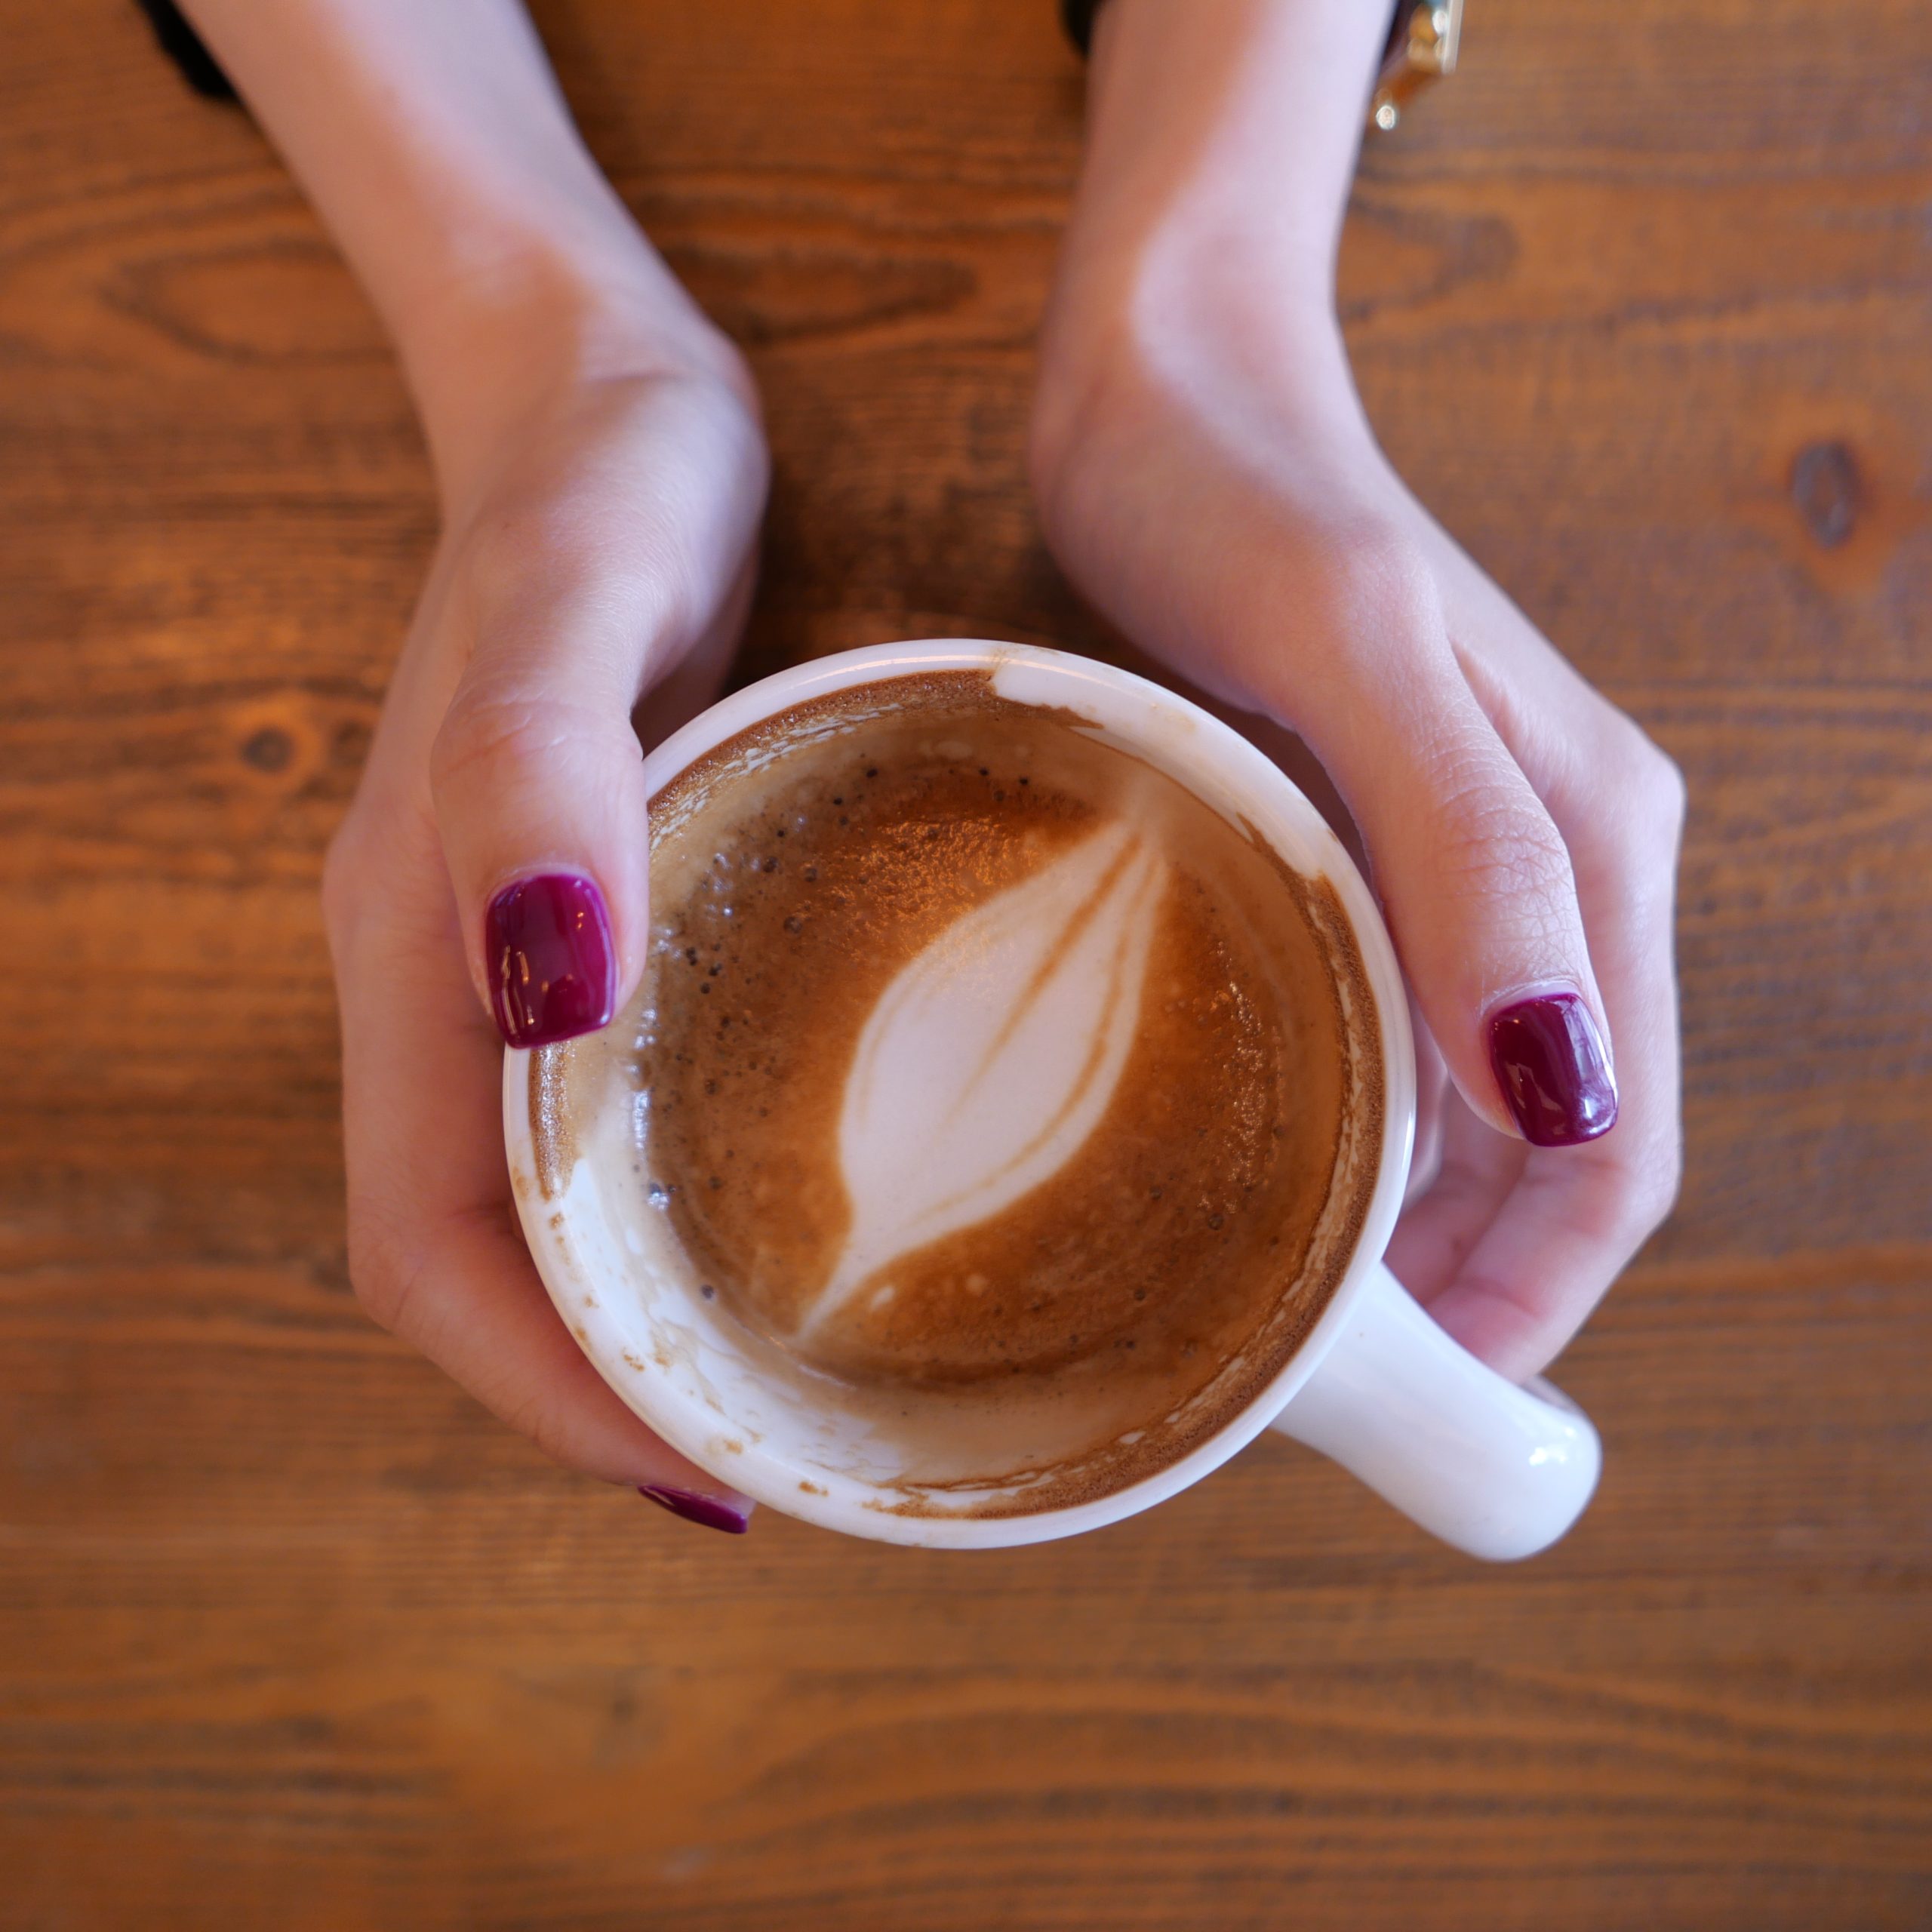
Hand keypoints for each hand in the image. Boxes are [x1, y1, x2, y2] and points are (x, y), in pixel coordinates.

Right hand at [322, 312, 767, 1520]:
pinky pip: (591, 1124)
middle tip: (781, 1467)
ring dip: (635, 1327)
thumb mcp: (582, 595)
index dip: (551, 1391)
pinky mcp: (582, 925)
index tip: (707, 1474)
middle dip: (604, 1397)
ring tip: (790, 1393)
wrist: (594, 398)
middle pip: (483, 1269)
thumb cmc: (603, 481)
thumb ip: (538, 774)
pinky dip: (665, 1214)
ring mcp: (500, 960)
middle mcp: (440, 983)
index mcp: (413, 949)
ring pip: (534, 1213)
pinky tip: (781, 1224)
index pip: (438, 1252)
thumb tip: (545, 992)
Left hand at [1032, 210, 1683, 1382]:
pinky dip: (1341, 1129)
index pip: (1612, 1139)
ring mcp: (1447, 871)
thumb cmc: (1249, 499)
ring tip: (1278, 1308)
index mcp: (1589, 851)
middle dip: (1464, 1284)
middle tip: (1317, 1378)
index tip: (1428, 1399)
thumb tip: (1564, 1088)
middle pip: (1543, 1150)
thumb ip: (1475, 853)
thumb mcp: (1359, 657)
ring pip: (1460, 1112)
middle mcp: (1542, 876)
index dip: (1539, 1291)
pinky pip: (1383, 1038)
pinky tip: (1252, 1168)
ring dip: (1399, 1225)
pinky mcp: (1356, 852)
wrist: (1165, 391)